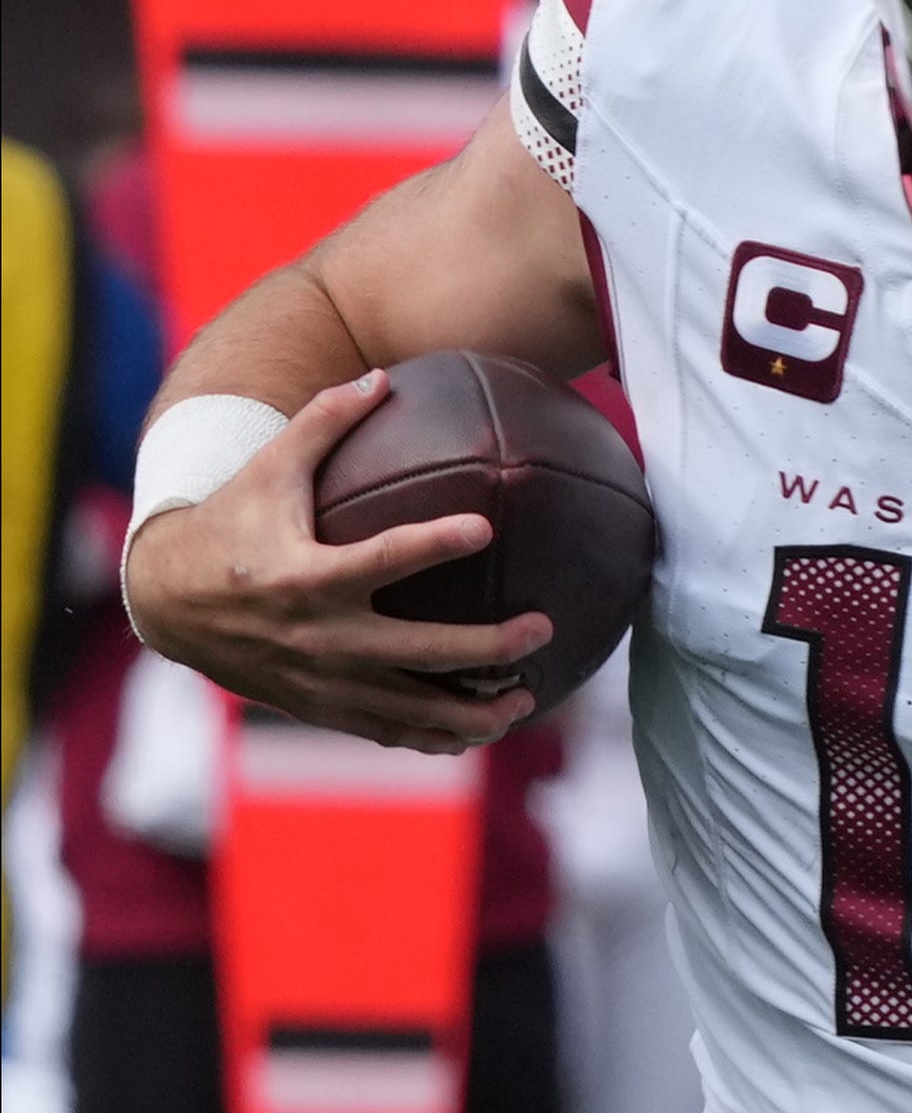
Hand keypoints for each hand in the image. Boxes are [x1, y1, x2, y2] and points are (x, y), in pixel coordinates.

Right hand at [119, 370, 550, 754]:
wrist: (169, 603)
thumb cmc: (230, 525)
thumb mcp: (267, 471)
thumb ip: (322, 422)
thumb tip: (381, 375)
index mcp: (307, 576)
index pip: (383, 560)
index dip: (436, 543)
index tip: (485, 529)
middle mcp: (319, 636)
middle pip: (420, 653)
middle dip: (489, 648)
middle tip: (542, 629)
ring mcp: (322, 680)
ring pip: (412, 710)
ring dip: (474, 713)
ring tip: (527, 699)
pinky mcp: (320, 707)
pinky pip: (387, 731)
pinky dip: (435, 737)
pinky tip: (480, 728)